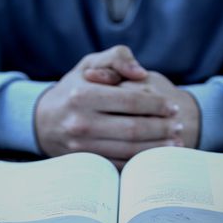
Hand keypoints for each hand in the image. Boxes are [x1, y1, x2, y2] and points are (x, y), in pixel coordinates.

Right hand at [35, 46, 181, 168]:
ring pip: (129, 150)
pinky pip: (118, 163)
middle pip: (133, 129)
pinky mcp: (84, 160)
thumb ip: (116, 58)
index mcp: (82, 95)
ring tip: (175, 142)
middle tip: (179, 126)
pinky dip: (140, 161)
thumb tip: (141, 73)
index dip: (157, 105)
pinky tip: (155, 155)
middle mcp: (80, 122)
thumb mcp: (88, 64)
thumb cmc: (71, 89)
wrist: (42, 119)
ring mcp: (81, 146)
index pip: (130, 102)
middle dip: (162, 128)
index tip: (172, 107)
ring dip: (157, 147)